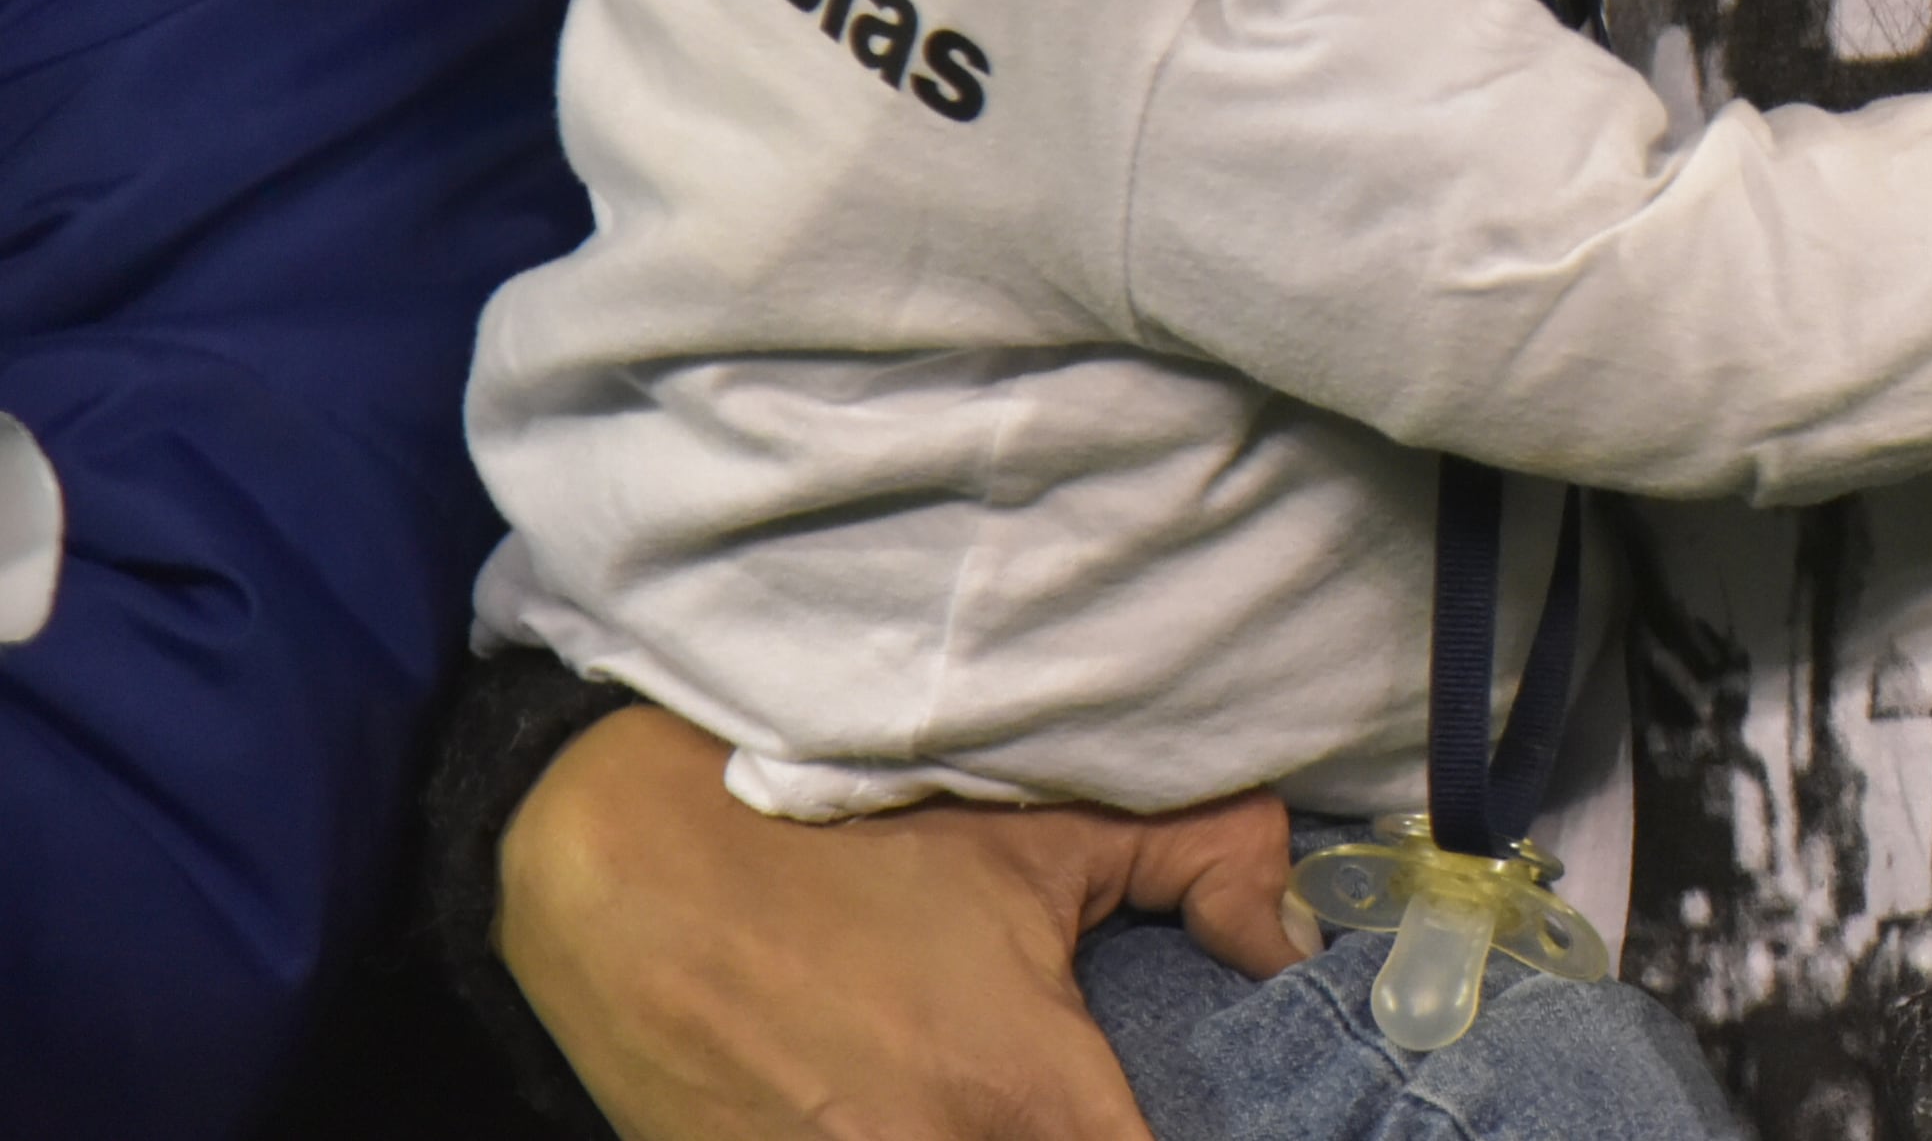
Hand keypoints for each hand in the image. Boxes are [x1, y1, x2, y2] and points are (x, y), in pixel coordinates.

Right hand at [502, 699, 1300, 1140]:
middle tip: (1094, 1098)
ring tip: (988, 1097)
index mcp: (1026, 1099)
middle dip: (1087, 1136)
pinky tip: (901, 1102)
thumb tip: (1298, 934)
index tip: (1195, 1105)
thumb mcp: (1046, 829)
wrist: (626, 867)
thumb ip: (1206, 861)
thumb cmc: (847, 837)